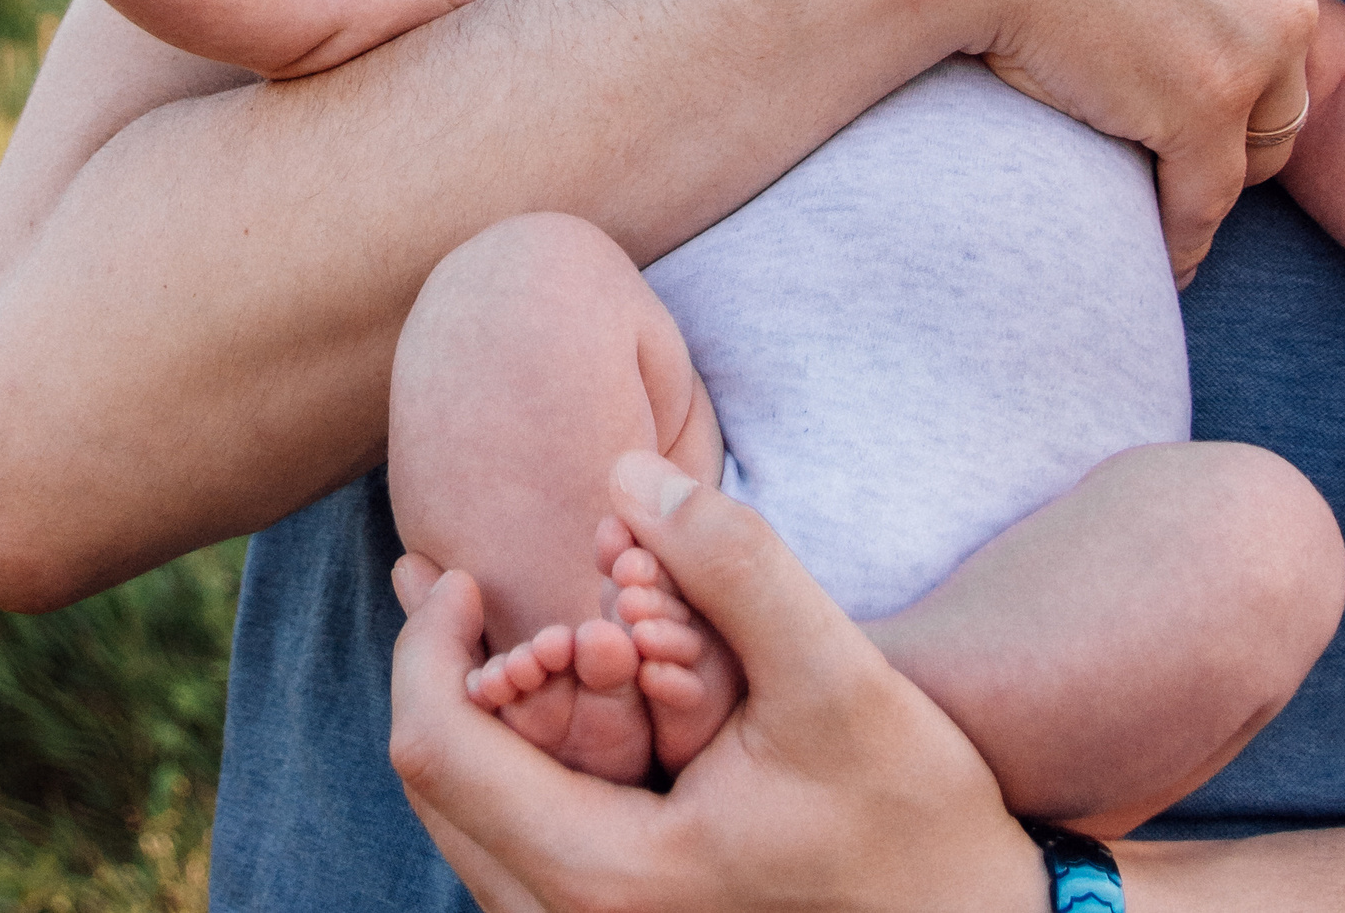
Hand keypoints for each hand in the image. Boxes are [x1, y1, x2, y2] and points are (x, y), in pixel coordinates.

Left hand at [388, 452, 1045, 912]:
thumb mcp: (840, 682)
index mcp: (605, 875)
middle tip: (445, 586)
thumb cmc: (917, 823)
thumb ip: (737, 567)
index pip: (437, 748)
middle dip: (435, 675)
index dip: (427, 644)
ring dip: (465, 721)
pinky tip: (527, 702)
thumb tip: (626, 471)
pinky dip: (504, 769)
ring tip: (469, 631)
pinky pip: (513, 852)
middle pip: (435, 793)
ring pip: (467, 828)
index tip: (457, 572)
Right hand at [939, 0, 1344, 281]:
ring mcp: (1257, 37)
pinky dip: (1185, 233)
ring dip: (1217, 161)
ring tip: (1158, 180)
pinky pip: (1206, 198)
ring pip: (1265, 135)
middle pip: (1312, 63)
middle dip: (1264, 97)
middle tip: (1201, 119)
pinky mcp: (1202, 111)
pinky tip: (1160, 256)